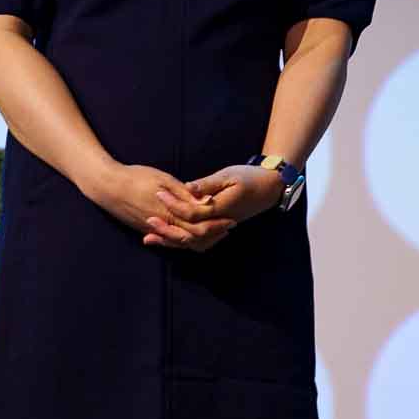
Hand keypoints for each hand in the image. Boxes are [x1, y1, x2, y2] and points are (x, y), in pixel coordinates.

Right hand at [86, 162, 233, 249]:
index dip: (217, 225)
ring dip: (201, 238)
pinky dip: (185, 239)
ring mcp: (154, 230)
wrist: (107, 186)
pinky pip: (170, 240)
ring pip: (182, 243)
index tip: (231, 220)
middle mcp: (163, 226)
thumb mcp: (163, 179)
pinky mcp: (146, 229)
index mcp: (169, 213)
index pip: (200, 227)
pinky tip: (192, 232)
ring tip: (215, 231)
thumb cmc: (135, 177)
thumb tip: (208, 201)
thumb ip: (185, 194)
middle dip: (214, 234)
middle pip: (194, 239)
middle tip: (228, 228)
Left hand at [156, 165, 284, 243]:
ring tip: (150, 237)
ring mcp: (220, 229)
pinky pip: (199, 241)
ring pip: (194, 242)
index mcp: (222, 210)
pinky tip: (166, 237)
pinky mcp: (218, 229)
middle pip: (191, 235)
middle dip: (168, 230)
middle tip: (148, 221)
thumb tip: (188, 188)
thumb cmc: (249, 178)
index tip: (158, 193)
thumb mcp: (229, 176)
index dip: (173, 205)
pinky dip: (182, 241)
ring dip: (172, 240)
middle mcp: (220, 224)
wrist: (271, 187)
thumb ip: (208, 184)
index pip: (192, 214)